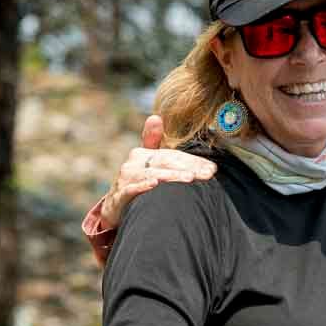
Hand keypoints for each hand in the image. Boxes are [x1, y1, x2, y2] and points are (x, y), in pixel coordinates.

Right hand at [99, 114, 217, 228]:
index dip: (193, 161)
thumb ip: (153, 141)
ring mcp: (125, 179)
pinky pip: (130, 189)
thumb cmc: (136, 182)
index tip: (212, 169)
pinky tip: (154, 184)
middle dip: (188, 168)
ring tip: (188, 178)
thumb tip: (155, 117)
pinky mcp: (118, 197)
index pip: (173, 155)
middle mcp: (133, 164)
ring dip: (170, 176)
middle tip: (207, 174)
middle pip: (165, 162)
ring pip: (151, 175)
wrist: (113, 208)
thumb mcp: (146, 163)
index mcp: (142, 154)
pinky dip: (142, 186)